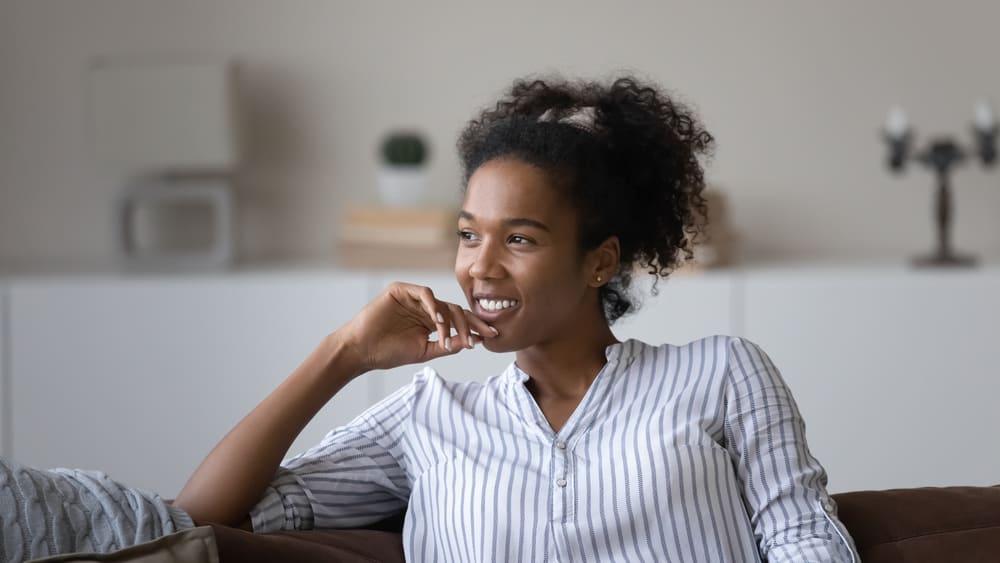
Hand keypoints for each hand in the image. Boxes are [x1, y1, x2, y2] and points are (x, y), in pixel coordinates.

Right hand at [337, 282, 498, 372]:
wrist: (362, 351)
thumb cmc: (388, 352)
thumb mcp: (423, 351)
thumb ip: (446, 345)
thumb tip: (471, 341)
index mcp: (431, 321)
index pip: (459, 320)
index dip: (476, 327)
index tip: (491, 337)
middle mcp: (425, 307)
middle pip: (455, 310)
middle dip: (470, 324)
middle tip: (477, 338)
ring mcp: (413, 297)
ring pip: (442, 303)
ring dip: (450, 321)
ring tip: (450, 337)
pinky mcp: (401, 290)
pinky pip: (424, 293)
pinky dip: (434, 306)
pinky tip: (438, 321)